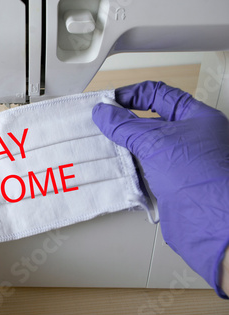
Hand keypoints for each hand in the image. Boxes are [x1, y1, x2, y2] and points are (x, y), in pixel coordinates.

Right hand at [92, 81, 228, 297]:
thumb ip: (124, 125)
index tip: (109, 101)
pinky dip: (130, 165)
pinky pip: (145, 167)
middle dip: (125, 121)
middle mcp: (191, 136)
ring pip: (146, 145)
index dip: (132, 95)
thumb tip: (103, 113)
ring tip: (103, 143)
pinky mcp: (171, 181)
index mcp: (196, 117)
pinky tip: (116, 165)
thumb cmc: (199, 174)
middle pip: (151, 120)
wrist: (211, 220)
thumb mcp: (155, 141)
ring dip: (126, 144)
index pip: (158, 94)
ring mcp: (181, 160)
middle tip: (102, 122)